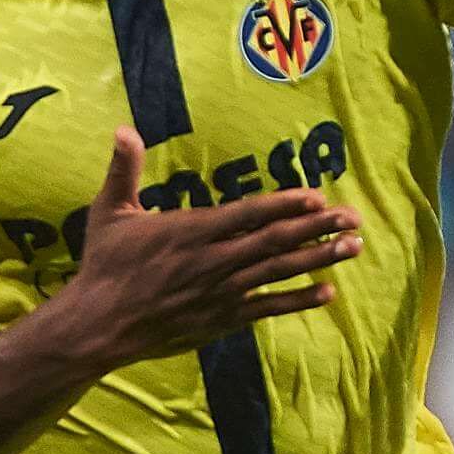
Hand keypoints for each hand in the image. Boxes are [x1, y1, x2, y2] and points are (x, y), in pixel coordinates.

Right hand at [55, 131, 362, 366]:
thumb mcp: (109, 212)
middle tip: (354, 217)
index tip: (317, 196)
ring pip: (279, 273)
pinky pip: (268, 308)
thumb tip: (123, 127)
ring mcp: (222, 293)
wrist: (99, 325)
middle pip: (275, 241)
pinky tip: (329, 292)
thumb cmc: (104, 265)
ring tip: (354, 247)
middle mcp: (214, 261)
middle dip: (318, 228)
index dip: (286, 205)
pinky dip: (299, 300)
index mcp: (191, 231)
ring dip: (319, 258)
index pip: (249, 214)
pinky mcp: (222, 320)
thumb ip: (123, 169)